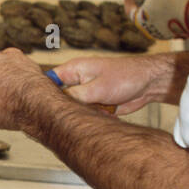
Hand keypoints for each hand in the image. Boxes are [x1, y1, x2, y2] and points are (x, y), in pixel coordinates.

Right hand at [49, 52, 169, 115]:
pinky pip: (86, 114)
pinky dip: (91, 118)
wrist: (149, 84)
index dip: (42, 95)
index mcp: (73, 70)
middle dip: (63, 110)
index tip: (38, 109)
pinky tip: (101, 116)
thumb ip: (75, 96)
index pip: (49, 82)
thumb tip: (56, 106)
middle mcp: (77, 82)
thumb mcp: (97, 88)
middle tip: (69, 117)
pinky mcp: (95, 103)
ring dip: (80, 115)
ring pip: (73, 109)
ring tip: (93, 114)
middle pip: (59, 99)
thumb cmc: (126, 77)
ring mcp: (86, 93)